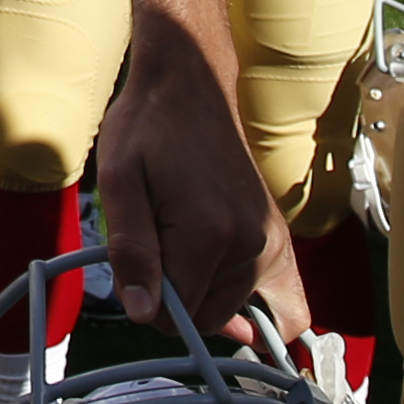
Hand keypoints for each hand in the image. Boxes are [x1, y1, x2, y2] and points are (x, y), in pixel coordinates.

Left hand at [90, 28, 308, 350]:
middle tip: (157, 249)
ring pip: (233, 310)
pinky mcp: (281, 239)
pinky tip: (241, 310)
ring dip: (205, 294)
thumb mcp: (119, 183)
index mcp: (209, 235)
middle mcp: (254, 244)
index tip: (134, 265)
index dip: (146, 301)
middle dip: (175, 300)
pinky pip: (284, 303)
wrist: (191, 85)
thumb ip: (130, 251)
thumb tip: (143, 311)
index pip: (176, 317)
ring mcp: (274, 242)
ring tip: (184, 244)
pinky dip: (261, 312)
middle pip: (206, 318)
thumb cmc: (148, 128)